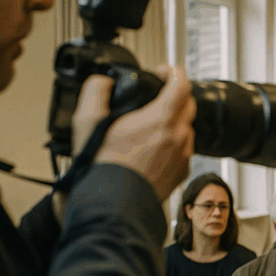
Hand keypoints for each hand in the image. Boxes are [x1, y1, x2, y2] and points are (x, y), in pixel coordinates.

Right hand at [75, 66, 196, 201]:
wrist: (114, 204)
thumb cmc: (102, 168)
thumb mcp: (86, 121)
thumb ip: (95, 92)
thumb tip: (102, 82)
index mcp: (160, 120)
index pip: (181, 84)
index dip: (173, 72)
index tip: (163, 71)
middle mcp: (177, 137)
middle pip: (189, 104)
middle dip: (176, 94)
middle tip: (159, 94)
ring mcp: (182, 155)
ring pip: (187, 128)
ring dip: (175, 120)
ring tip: (153, 123)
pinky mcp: (181, 172)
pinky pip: (185, 149)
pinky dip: (174, 142)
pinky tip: (155, 146)